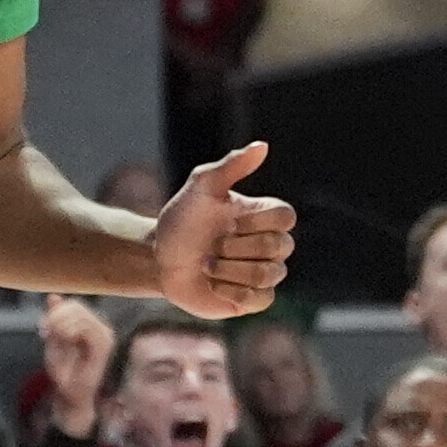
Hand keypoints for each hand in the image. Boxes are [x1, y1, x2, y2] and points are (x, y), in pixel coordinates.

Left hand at [38, 294, 114, 437]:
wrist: (70, 396)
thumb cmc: (64, 371)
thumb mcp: (54, 341)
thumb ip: (55, 319)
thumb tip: (53, 296)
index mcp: (91, 326)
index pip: (74, 305)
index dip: (55, 312)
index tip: (42, 329)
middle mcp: (101, 328)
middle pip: (77, 307)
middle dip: (56, 318)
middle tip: (45, 334)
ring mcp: (105, 336)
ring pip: (81, 315)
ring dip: (61, 325)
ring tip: (53, 339)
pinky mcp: (104, 345)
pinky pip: (87, 328)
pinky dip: (71, 332)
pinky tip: (66, 341)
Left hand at [150, 145, 294, 322]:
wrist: (159, 258)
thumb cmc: (182, 220)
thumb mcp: (201, 188)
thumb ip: (231, 166)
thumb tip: (262, 146)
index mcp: (265, 216)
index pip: (287, 217)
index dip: (258, 223)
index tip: (229, 221)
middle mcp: (272, 244)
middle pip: (279, 247)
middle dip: (236, 248)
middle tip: (212, 246)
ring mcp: (265, 273)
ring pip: (268, 275)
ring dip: (229, 270)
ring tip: (207, 265)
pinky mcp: (254, 300)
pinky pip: (261, 299)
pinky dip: (231, 292)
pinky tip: (213, 284)